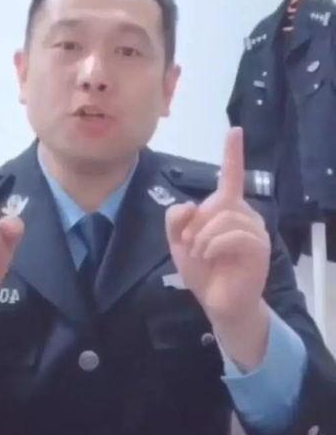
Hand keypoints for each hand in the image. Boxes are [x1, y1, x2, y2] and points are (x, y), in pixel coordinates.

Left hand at [165, 128, 270, 346]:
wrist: (218, 303)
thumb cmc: (201, 270)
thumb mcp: (178, 241)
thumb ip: (176, 218)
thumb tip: (191, 205)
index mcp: (227, 208)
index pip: (231, 175)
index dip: (232, 153)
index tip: (235, 131)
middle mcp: (245, 214)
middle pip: (217, 201)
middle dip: (197, 224)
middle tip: (192, 245)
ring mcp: (255, 230)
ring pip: (224, 217)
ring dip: (204, 237)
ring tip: (201, 254)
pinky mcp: (259, 248)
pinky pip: (233, 235)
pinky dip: (214, 245)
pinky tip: (210, 257)